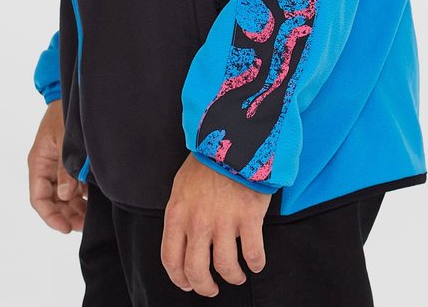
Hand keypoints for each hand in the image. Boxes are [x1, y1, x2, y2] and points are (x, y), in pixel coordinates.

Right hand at [27, 99, 87, 232]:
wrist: (72, 94)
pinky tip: (92, 200)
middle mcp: (46, 167)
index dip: (50, 216)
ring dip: (73, 207)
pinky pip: (72, 184)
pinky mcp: (69, 162)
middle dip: (65, 215)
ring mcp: (57, 166)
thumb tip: (64, 196)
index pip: (38, 198)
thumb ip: (65, 169)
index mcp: (38, 162)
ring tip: (88, 218)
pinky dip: (80, 195)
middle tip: (82, 225)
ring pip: (62, 195)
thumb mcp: (64, 141)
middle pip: (51, 200)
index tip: (65, 227)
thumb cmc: (63, 113)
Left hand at [161, 151, 270, 295]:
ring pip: (225, 267)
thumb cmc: (208, 162)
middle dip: (204, 287)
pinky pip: (253, 254)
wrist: (235, 139)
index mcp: (178, 213)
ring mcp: (224, 220)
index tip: (188, 284)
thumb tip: (182, 241)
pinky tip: (256, 263)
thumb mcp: (182, 186)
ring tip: (237, 275)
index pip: (171, 259)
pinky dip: (256, 264)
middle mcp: (198, 221)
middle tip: (212, 288)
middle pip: (196, 271)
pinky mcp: (248, 217)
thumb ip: (181, 214)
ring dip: (232, 277)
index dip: (179, 279)